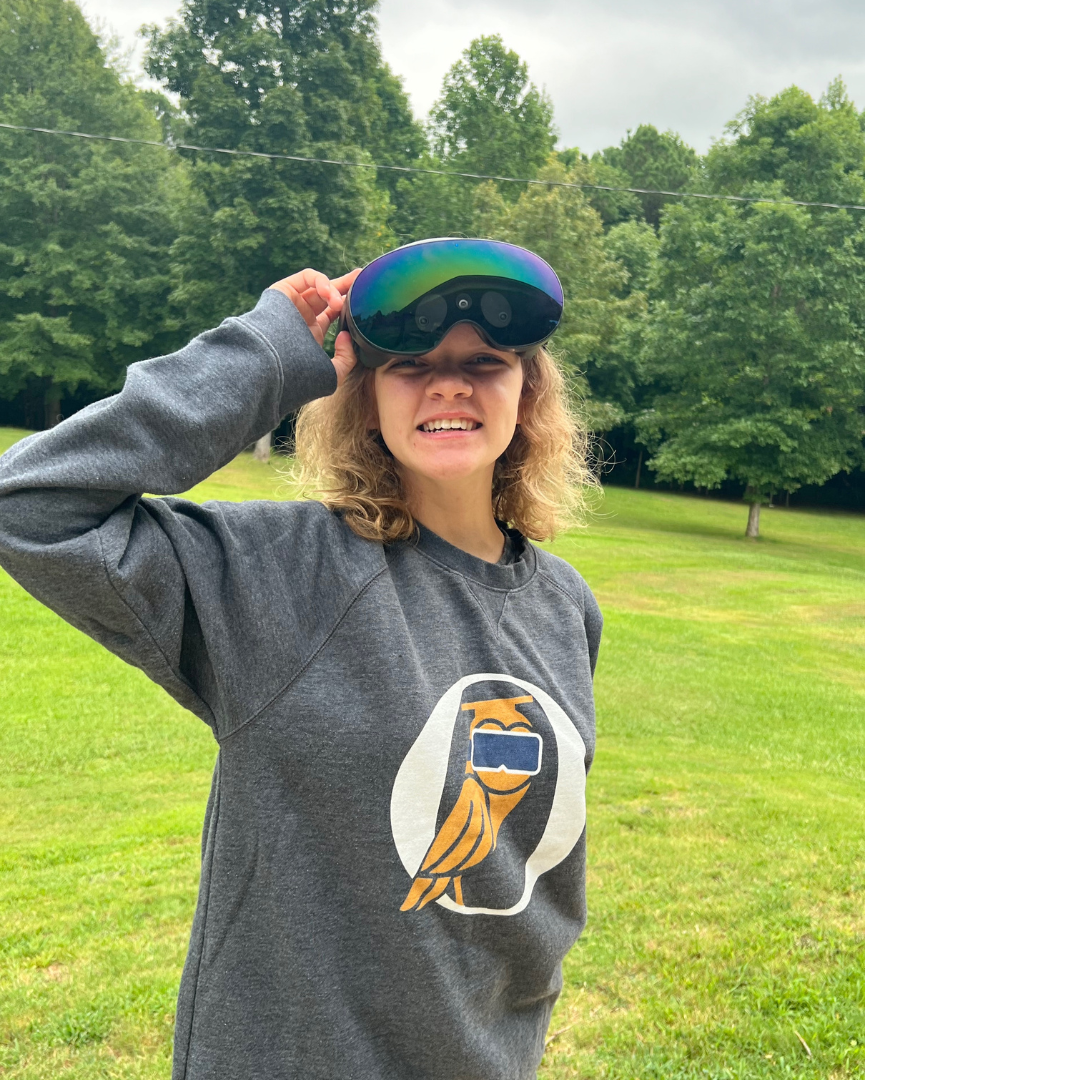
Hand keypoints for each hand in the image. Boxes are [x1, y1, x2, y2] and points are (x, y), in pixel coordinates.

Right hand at [270, 267, 361, 387]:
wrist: (271, 364)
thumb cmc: (298, 373)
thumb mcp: (331, 374)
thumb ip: (346, 360)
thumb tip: (347, 336)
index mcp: (311, 334)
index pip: (333, 314)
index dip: (349, 307)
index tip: (366, 301)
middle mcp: (302, 317)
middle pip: (329, 296)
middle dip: (347, 287)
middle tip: (363, 280)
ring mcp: (293, 303)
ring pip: (320, 285)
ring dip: (336, 288)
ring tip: (342, 300)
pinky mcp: (284, 290)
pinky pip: (307, 277)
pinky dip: (322, 281)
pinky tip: (331, 293)